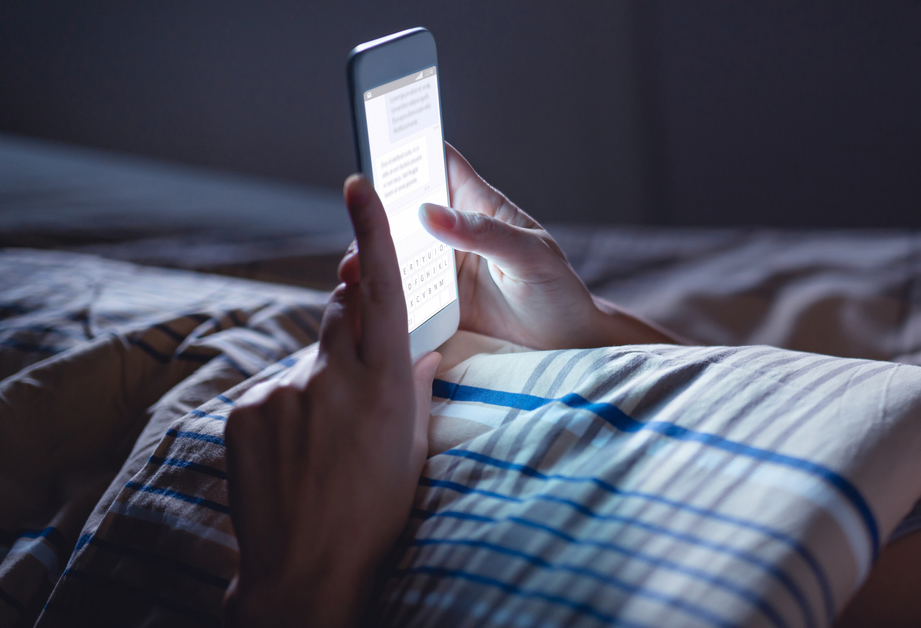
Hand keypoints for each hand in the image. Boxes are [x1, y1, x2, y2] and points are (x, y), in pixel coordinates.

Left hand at [223, 175, 440, 627]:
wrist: (306, 567)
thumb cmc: (376, 509)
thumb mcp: (413, 446)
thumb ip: (416, 385)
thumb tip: (422, 347)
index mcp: (385, 379)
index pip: (379, 287)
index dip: (370, 231)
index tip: (355, 184)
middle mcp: (333, 374)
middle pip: (338, 311)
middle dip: (349, 318)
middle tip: (359, 368)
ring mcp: (283, 390)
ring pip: (306, 361)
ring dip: (320, 385)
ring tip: (326, 443)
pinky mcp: (245, 410)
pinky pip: (272, 391)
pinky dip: (286, 412)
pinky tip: (294, 456)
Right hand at [339, 144, 682, 348]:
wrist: (566, 345)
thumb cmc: (558, 290)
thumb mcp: (529, 256)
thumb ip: (483, 233)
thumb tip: (428, 213)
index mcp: (479, 204)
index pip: (438, 161)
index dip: (409, 145)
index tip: (376, 141)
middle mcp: (453, 231)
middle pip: (402, 206)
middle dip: (374, 210)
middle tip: (357, 224)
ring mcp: (441, 266)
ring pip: (393, 249)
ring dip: (370, 255)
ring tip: (354, 270)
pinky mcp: (434, 302)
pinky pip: (399, 289)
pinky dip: (379, 291)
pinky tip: (364, 299)